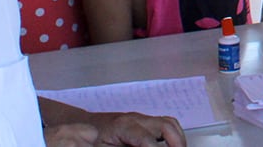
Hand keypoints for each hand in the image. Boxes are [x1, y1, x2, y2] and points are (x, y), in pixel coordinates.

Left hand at [40, 102, 185, 146]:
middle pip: (166, 125)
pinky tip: (173, 146)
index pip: (147, 140)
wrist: (84, 129)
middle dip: (176, 142)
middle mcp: (137, 119)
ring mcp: (143, 118)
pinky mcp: (146, 122)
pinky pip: (166, 124)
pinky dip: (174, 135)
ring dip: (178, 138)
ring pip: (170, 123)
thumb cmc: (93, 142)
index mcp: (124, 127)